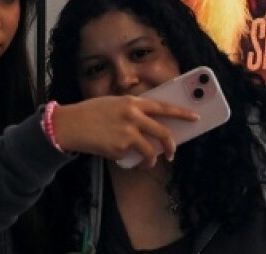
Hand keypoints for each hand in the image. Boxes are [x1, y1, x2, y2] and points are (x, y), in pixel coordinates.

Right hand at [53, 96, 197, 167]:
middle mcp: (133, 116)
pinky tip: (118, 156)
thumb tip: (150, 123)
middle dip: (171, 145)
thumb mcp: (114, 103)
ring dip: (152, 160)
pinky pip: (131, 158)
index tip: (194, 117)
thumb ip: (132, 110)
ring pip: (150, 151)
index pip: (164, 107)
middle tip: (173, 152)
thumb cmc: (91, 113)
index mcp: (132, 102)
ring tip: (148, 163)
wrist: (70, 124)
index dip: (181, 113)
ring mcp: (127, 134)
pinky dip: (128, 160)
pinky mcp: (119, 149)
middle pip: (162, 132)